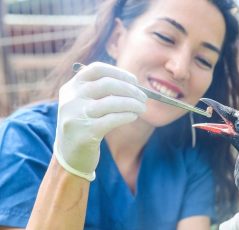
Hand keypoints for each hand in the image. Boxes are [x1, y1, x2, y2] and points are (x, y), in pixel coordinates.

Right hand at [53, 62, 146, 180]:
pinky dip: (127, 116)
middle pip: (107, 84)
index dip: (119, 73)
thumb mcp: (85, 104)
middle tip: (144, 97)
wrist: (70, 156)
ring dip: (132, 104)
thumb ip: (102, 91)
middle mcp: (71, 99)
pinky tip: (133, 116)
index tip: (135, 81)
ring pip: (112, 102)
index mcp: (71, 87)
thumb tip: (134, 84)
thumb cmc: (85, 126)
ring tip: (142, 108)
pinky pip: (112, 119)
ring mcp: (76, 116)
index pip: (97, 69)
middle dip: (130, 90)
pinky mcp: (85, 133)